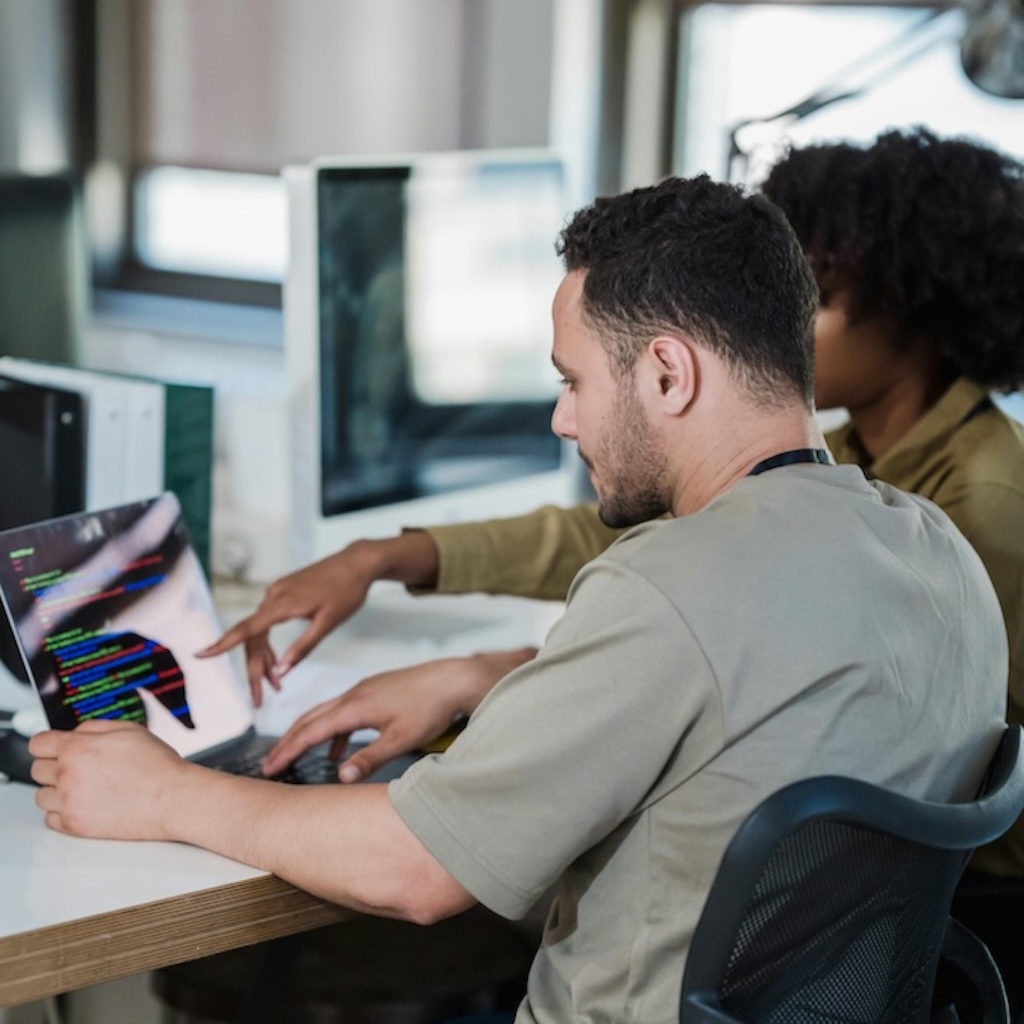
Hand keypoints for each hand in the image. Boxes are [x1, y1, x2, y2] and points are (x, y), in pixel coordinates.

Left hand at [29, 721, 191, 840]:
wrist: (172, 798)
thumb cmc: (157, 766)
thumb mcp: (129, 729)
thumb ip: (94, 727)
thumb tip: (74, 732)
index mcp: (78, 748)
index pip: (37, 743)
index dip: (47, 744)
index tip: (53, 748)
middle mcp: (67, 774)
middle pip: (37, 769)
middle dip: (54, 766)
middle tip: (77, 768)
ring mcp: (69, 802)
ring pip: (40, 796)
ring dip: (56, 791)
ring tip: (83, 788)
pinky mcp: (74, 825)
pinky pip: (50, 819)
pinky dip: (63, 812)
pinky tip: (84, 804)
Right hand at [197, 533, 439, 706]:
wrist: (357, 562)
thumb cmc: (347, 591)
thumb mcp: (328, 623)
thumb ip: (303, 647)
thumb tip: (280, 671)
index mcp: (282, 604)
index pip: (246, 629)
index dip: (222, 644)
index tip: (201, 655)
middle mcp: (274, 596)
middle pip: (253, 638)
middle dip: (255, 670)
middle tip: (259, 700)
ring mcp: (278, 592)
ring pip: (260, 632)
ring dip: (264, 659)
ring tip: (275, 686)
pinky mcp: (284, 592)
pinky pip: (268, 622)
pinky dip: (270, 643)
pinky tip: (278, 660)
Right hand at [262, 646, 537, 782]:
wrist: (454, 678)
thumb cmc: (431, 707)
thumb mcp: (401, 738)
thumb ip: (369, 758)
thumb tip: (340, 776)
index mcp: (355, 706)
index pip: (311, 730)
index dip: (287, 750)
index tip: (269, 767)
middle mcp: (354, 694)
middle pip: (310, 718)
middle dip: (288, 741)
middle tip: (271, 763)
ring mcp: (364, 690)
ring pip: (326, 713)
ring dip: (309, 734)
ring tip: (296, 757)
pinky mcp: (376, 691)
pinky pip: (344, 712)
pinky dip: (333, 731)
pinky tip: (339, 750)